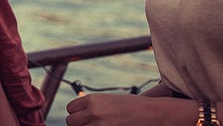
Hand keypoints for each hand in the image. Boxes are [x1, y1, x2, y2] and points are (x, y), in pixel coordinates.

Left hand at [65, 93, 195, 124]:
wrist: (152, 113)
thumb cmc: (131, 106)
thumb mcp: (108, 100)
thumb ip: (92, 105)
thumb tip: (77, 113)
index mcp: (92, 100)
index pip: (70, 109)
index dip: (77, 114)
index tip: (84, 116)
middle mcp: (94, 111)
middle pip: (71, 121)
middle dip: (78, 124)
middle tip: (89, 124)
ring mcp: (100, 125)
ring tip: (96, 125)